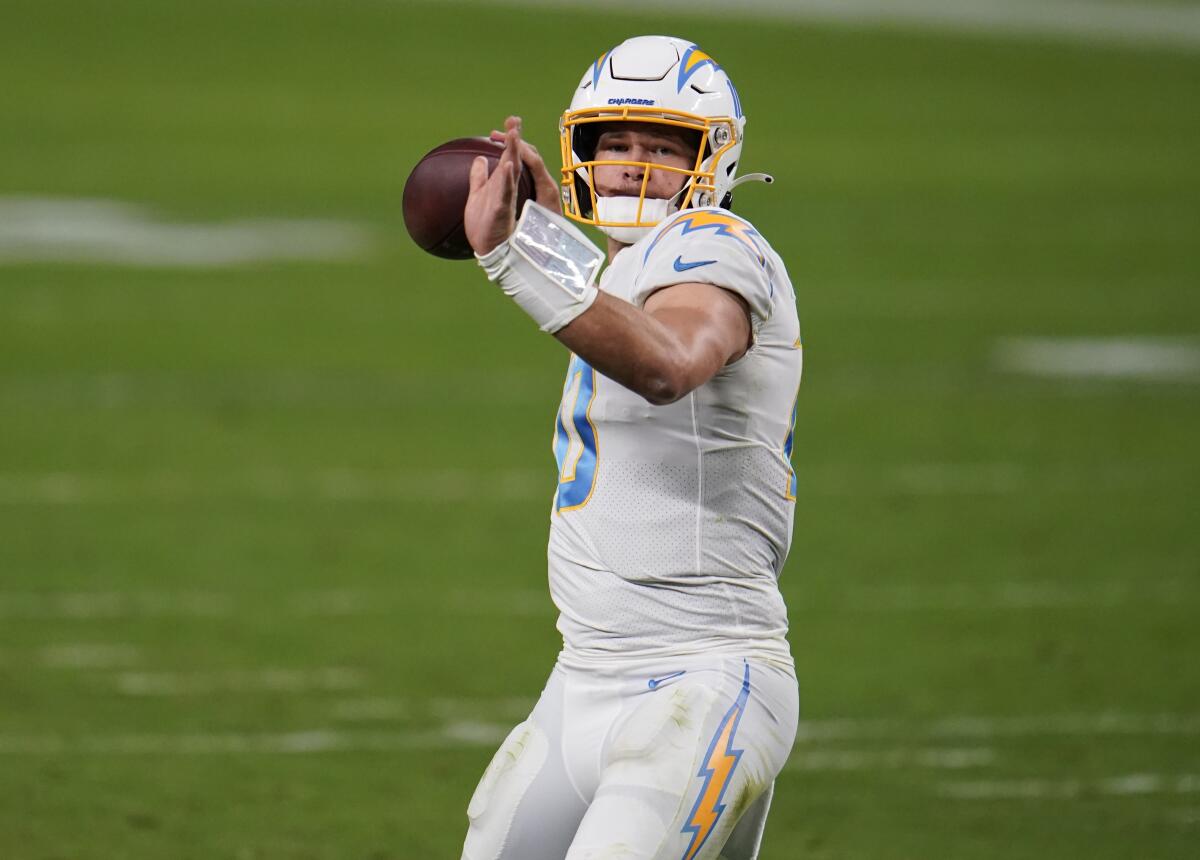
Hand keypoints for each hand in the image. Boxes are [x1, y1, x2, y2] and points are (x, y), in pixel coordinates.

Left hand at [464, 116, 561, 255]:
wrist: (486, 250)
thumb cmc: (484, 226)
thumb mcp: (478, 194)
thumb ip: (479, 176)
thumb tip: (479, 158)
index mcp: (504, 185)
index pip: (509, 158)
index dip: (511, 140)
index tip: (512, 121)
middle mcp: (508, 189)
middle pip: (513, 160)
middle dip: (515, 140)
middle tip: (515, 120)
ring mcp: (506, 199)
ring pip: (511, 173)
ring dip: (512, 153)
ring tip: (514, 134)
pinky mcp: (501, 210)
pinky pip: (504, 192)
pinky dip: (505, 179)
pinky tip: (506, 165)